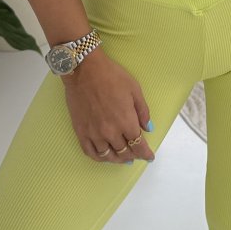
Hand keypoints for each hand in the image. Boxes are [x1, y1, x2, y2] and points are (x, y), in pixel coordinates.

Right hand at [63, 49, 155, 164]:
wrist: (84, 70)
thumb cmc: (112, 76)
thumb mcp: (134, 89)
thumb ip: (143, 111)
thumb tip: (148, 128)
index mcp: (127, 122)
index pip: (139, 145)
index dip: (145, 154)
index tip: (149, 157)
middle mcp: (111, 132)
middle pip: (124, 152)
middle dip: (133, 155)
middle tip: (136, 155)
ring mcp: (94, 134)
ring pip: (108, 155)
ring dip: (117, 159)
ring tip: (122, 158)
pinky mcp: (80, 132)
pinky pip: (90, 152)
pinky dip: (99, 157)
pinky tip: (104, 156)